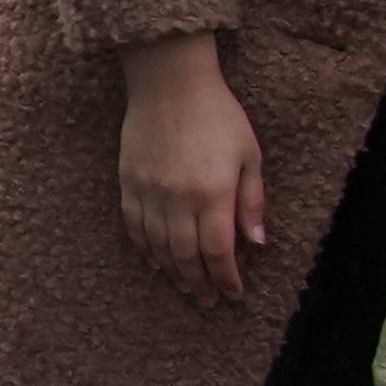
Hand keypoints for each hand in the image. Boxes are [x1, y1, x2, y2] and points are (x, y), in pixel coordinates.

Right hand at [114, 36, 264, 303]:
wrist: (170, 84)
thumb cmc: (219, 116)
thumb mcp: (249, 155)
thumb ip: (252, 200)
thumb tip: (256, 242)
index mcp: (213, 192)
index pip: (218, 249)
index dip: (226, 276)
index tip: (233, 293)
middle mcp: (178, 198)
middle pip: (186, 254)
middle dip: (199, 282)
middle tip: (206, 300)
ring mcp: (149, 191)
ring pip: (158, 244)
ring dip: (172, 270)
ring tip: (184, 286)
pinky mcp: (129, 182)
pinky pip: (135, 225)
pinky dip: (145, 247)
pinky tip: (154, 259)